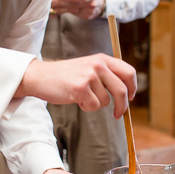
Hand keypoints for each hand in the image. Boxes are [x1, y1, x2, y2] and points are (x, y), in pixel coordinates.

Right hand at [15, 54, 135, 117]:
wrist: (41, 76)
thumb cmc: (66, 76)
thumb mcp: (89, 67)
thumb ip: (106, 75)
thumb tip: (126, 93)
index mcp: (103, 59)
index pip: (128, 72)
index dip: (133, 87)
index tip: (130, 97)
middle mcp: (98, 65)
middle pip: (122, 90)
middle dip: (122, 106)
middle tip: (118, 114)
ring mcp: (89, 76)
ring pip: (105, 101)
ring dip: (95, 103)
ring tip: (81, 95)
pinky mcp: (80, 88)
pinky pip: (93, 106)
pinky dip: (86, 107)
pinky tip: (76, 98)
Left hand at [51, 0, 104, 19]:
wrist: (102, 3)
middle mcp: (90, 4)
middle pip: (74, 5)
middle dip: (61, 3)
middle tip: (51, 2)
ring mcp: (88, 12)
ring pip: (71, 10)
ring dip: (59, 8)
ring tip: (50, 6)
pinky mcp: (85, 17)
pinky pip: (72, 14)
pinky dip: (62, 12)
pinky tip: (54, 11)